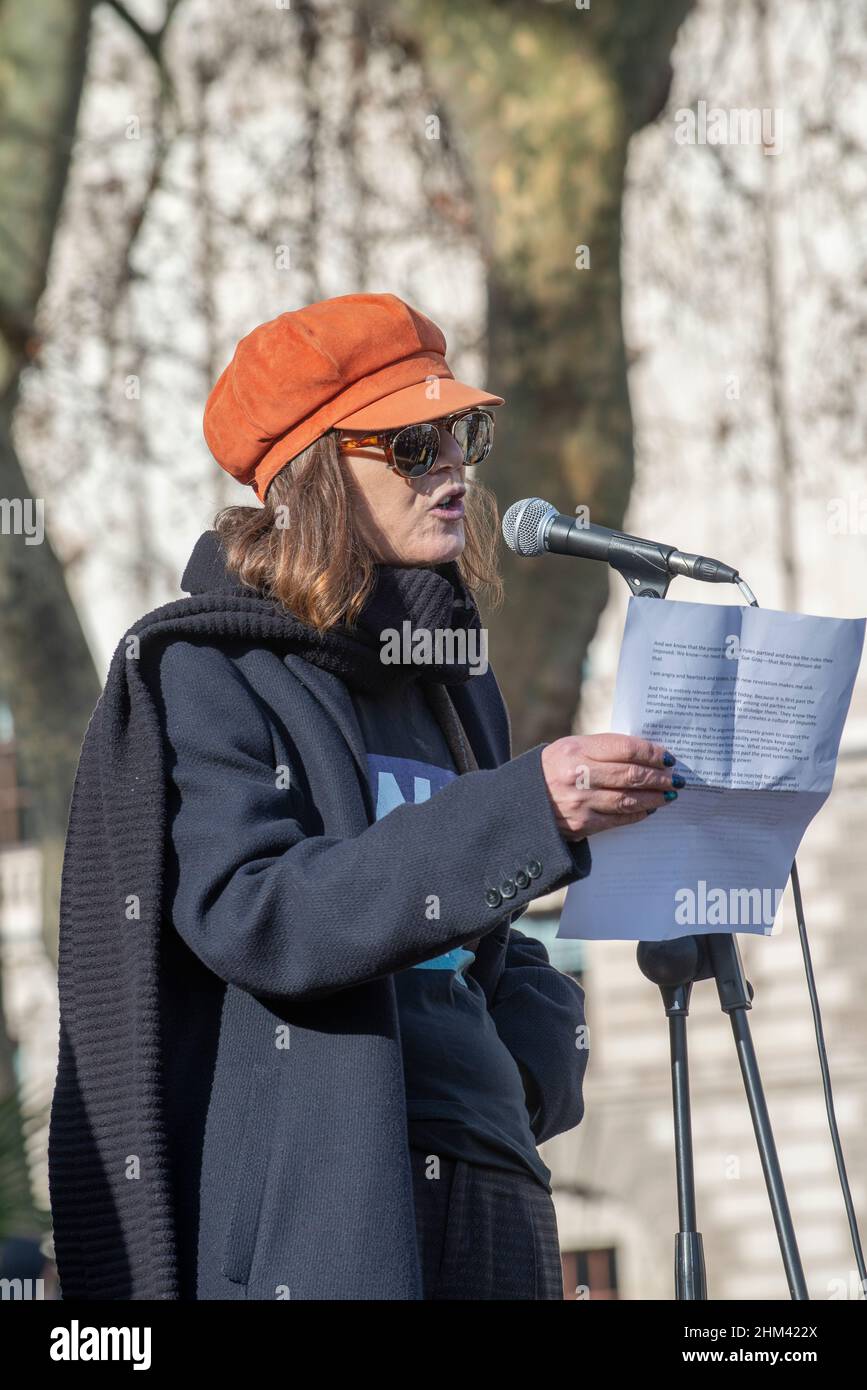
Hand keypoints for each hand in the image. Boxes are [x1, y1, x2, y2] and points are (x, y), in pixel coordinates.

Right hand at [541, 733, 678, 839]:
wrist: (521, 800)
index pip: (625, 749)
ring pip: (628, 800)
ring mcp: (580, 802)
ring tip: (668, 794)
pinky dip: (637, 814)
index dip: (652, 753)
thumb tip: (646, 755)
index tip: (668, 757)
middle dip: (659, 778)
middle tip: (675, 778)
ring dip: (654, 797)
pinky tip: (648, 809)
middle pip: (631, 775)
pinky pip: (618, 819)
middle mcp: (578, 774)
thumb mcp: (571, 748)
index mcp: (576, 749)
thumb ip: (604, 749)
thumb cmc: (554, 768)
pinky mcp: (581, 825)